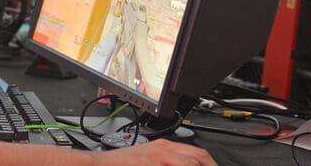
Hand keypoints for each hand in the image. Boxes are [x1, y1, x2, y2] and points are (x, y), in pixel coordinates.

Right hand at [93, 139, 215, 165]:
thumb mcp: (147, 159)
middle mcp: (163, 149)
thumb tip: (184, 164)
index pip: (196, 152)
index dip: (209, 164)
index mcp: (164, 145)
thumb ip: (165, 162)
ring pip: (191, 163)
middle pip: (198, 157)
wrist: (101, 165)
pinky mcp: (152, 163)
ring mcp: (159, 157)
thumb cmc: (121, 165)